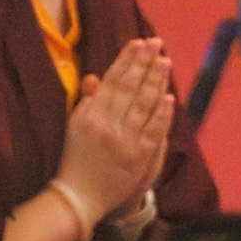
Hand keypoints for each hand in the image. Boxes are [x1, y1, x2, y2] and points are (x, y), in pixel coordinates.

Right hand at [59, 37, 172, 222]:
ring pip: (144, 105)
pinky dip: (162, 112)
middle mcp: (107, 125)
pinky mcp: (139, 157)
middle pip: (130, 88)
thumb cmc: (71, 160)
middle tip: (155, 43)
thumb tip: (96, 78)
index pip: (112, 82)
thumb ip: (85, 102)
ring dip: (156, 81)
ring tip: (164, 61)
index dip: (126, 61)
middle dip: (144, 63)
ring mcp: (125, 141)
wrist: (77, 197)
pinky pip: (154, 130)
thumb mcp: (71, 127)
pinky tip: (168, 97)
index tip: (137, 43)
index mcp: (88, 116)